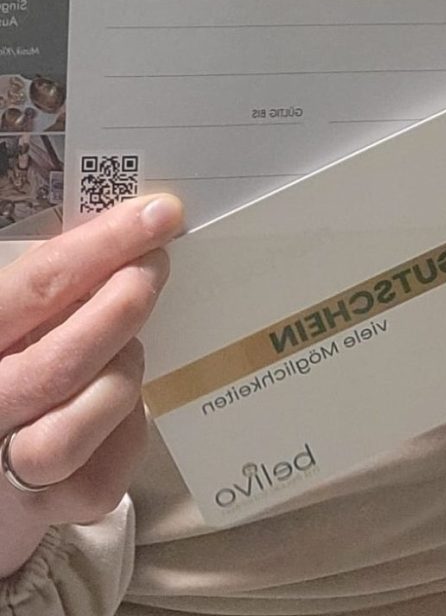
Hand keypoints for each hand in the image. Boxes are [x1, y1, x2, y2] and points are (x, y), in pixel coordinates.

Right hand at [0, 194, 182, 577]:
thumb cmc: (17, 372)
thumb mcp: (25, 323)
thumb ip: (62, 286)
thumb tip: (137, 228)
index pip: (37, 286)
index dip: (103, 245)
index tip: (159, 214)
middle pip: (62, 358)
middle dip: (124, 306)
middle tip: (156, 267)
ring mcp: (13, 464)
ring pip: (92, 411)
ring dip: (125, 370)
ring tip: (127, 352)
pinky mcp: (55, 502)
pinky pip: (118, 454)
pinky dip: (133, 423)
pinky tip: (120, 410)